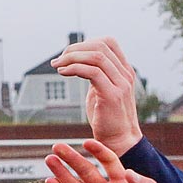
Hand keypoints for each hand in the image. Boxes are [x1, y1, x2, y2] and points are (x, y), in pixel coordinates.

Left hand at [53, 37, 142, 155]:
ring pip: (96, 57)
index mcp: (123, 70)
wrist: (118, 140)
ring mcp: (121, 84)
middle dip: (74, 49)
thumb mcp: (101, 89)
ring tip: (57, 66)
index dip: (85, 43)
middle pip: (100, 46)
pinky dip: (74, 68)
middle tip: (58, 60)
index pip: (108, 42)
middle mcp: (125, 74)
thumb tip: (76, 60)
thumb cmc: (106, 116)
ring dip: (71, 58)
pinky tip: (63, 73)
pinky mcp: (112, 95)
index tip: (69, 54)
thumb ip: (95, 74)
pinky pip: (93, 72)